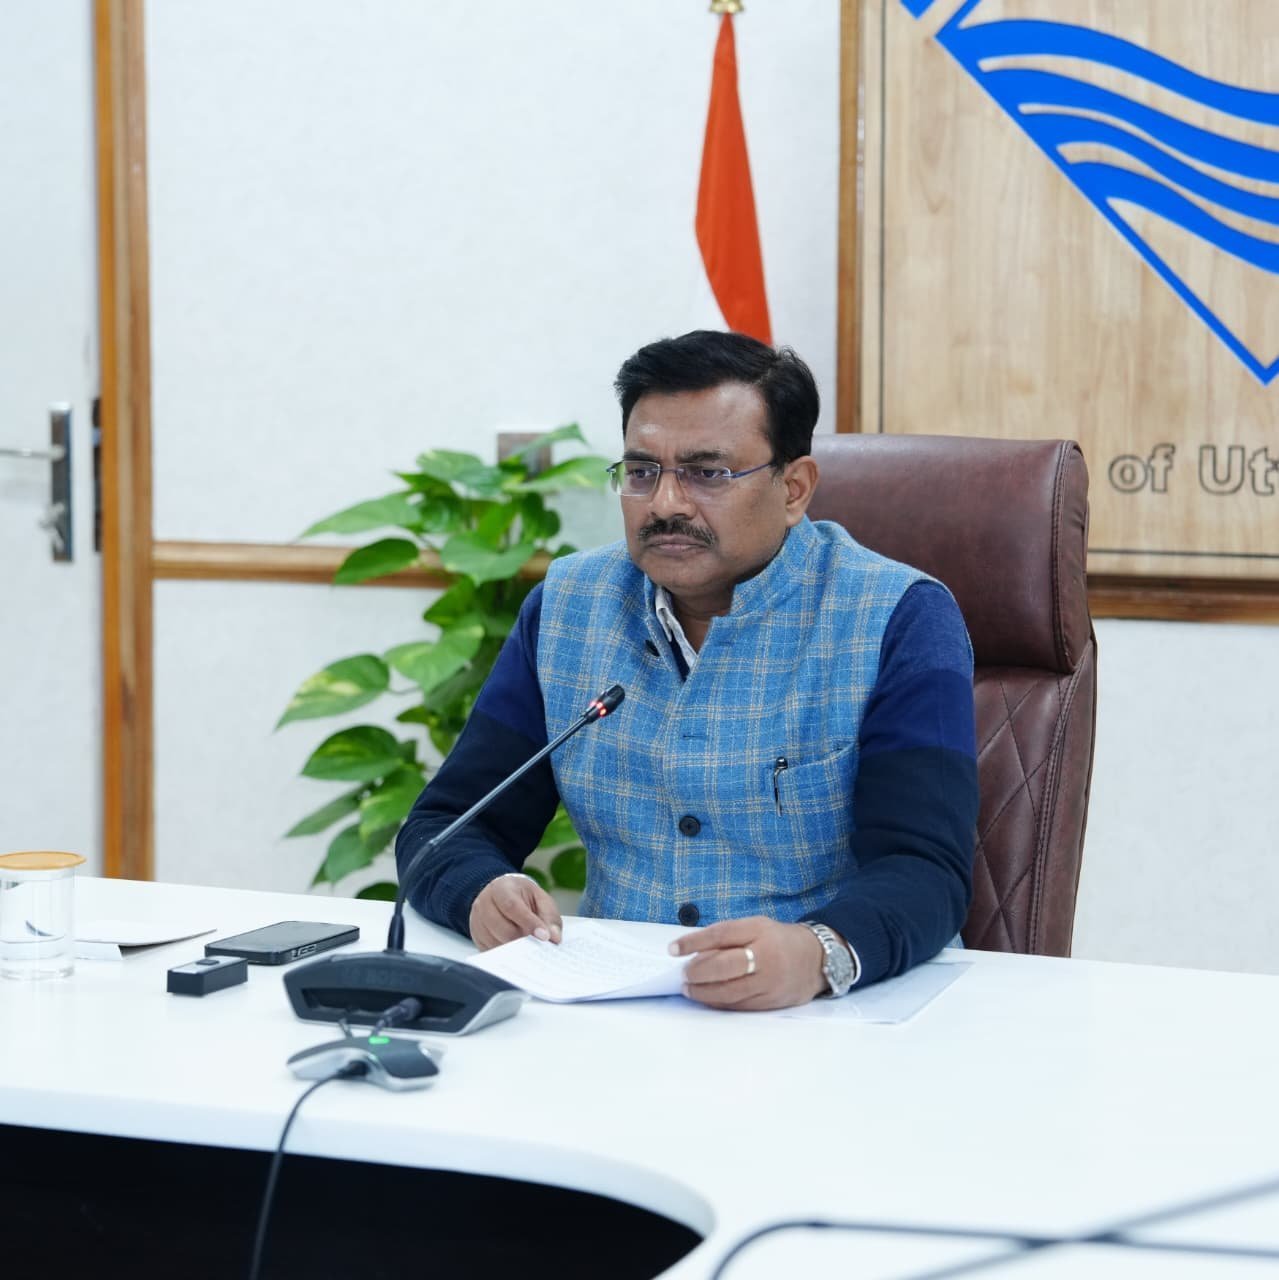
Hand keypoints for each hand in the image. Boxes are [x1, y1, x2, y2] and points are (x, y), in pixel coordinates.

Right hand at [469, 873, 562, 950]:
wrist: (502, 894)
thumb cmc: (522, 897)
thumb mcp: (540, 898)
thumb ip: (549, 916)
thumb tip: (554, 937)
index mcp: (501, 887)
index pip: (512, 906)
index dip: (529, 922)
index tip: (544, 936)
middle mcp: (484, 902)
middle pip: (502, 927)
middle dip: (522, 940)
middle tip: (538, 947)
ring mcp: (477, 919)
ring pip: (494, 941)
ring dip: (513, 948)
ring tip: (528, 947)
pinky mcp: (476, 935)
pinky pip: (490, 950)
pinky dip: (505, 953)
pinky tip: (516, 950)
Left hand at [670, 916, 827, 1010]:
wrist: (817, 959)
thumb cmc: (778, 940)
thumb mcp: (756, 926)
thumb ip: (729, 937)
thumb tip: (694, 952)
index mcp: (760, 931)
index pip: (721, 935)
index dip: (694, 942)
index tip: (673, 949)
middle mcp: (767, 956)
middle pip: (725, 966)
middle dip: (698, 972)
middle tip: (683, 974)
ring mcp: (770, 982)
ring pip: (730, 991)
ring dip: (704, 992)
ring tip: (688, 988)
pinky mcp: (772, 1002)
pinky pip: (740, 1005)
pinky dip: (719, 1003)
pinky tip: (706, 998)